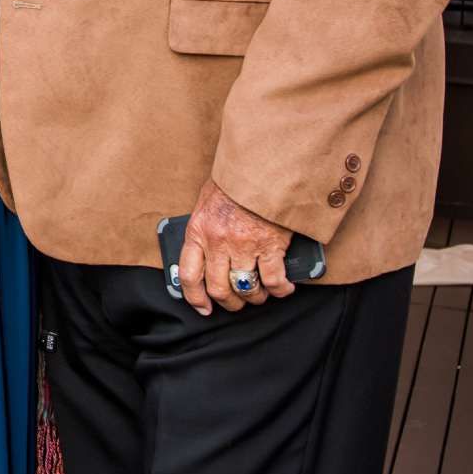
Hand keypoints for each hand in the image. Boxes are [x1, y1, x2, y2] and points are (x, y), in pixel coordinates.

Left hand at [176, 179, 295, 314]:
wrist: (261, 166)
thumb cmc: (235, 182)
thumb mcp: (207, 203)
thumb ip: (205, 229)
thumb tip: (205, 252)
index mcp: (198, 231)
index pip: (189, 275)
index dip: (195, 297)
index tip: (204, 307)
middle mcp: (218, 242)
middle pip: (218, 288)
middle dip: (230, 302)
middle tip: (237, 302)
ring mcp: (244, 245)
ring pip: (246, 289)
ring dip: (254, 297)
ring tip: (260, 294)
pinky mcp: (270, 246)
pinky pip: (273, 281)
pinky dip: (280, 290)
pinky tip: (283, 288)